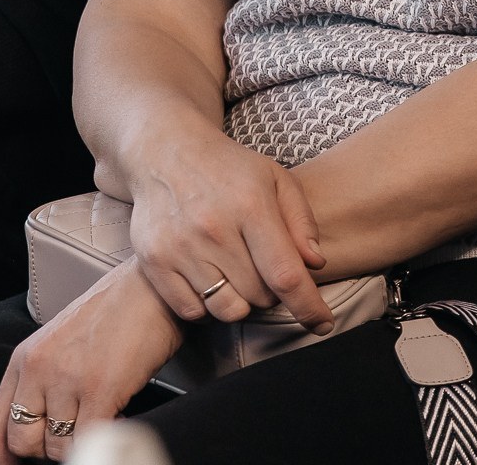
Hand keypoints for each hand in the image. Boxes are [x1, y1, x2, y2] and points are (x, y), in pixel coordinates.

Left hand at [0, 262, 182, 461]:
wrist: (148, 287)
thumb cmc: (113, 312)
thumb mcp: (60, 341)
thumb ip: (43, 379)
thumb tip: (42, 425)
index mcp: (25, 358)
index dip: (6, 455)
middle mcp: (39, 368)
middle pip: (22, 442)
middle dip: (46, 451)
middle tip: (70, 438)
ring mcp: (68, 379)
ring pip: (57, 448)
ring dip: (77, 445)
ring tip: (97, 424)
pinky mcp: (101, 389)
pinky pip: (87, 441)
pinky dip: (100, 441)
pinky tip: (115, 421)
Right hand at [126, 124, 332, 332]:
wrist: (166, 152)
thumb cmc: (229, 168)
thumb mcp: (276, 179)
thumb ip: (301, 221)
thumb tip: (315, 264)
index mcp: (250, 205)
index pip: (285, 274)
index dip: (308, 307)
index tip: (323, 325)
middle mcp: (213, 228)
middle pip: (259, 297)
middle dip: (270, 292)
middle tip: (261, 267)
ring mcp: (180, 246)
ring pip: (227, 309)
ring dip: (240, 301)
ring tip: (235, 273)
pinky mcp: (154, 260)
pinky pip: (192, 311)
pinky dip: (206, 305)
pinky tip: (209, 279)